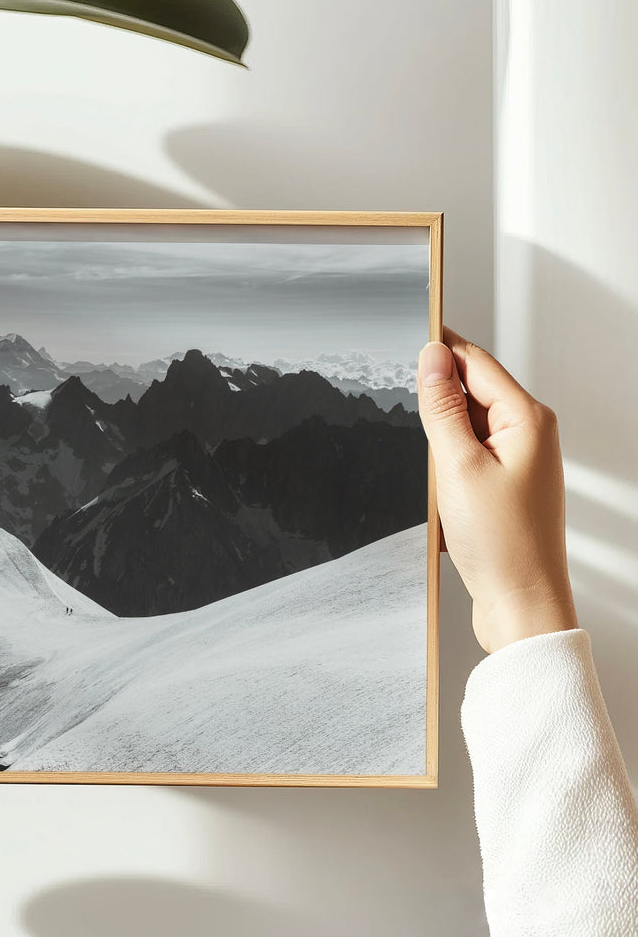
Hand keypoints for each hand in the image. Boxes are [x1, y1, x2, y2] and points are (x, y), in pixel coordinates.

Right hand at [416, 327, 577, 654]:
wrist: (521, 604)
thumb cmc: (502, 544)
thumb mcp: (458, 467)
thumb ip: (442, 408)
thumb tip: (432, 358)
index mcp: (527, 420)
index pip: (475, 362)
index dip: (439, 347)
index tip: (407, 332)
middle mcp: (529, 435)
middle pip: (469, 393)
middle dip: (434, 405)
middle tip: (411, 427)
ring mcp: (518, 461)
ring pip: (464, 429)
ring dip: (439, 445)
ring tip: (436, 481)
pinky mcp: (504, 486)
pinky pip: (466, 459)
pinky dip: (445, 469)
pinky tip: (441, 497)